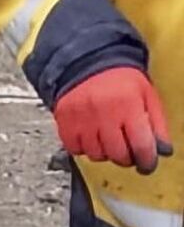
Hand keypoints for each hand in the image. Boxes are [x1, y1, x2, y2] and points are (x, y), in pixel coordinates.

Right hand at [54, 67, 173, 174]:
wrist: (87, 62)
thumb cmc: (120, 79)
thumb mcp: (147, 96)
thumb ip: (157, 124)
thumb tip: (162, 151)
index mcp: (128, 106)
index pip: (141, 146)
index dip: (147, 161)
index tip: (147, 164)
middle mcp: (103, 113)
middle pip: (118, 154)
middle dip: (126, 158)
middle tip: (128, 151)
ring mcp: (81, 118)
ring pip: (95, 154)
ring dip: (104, 153)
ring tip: (107, 141)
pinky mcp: (64, 120)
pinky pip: (73, 148)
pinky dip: (83, 148)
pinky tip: (90, 138)